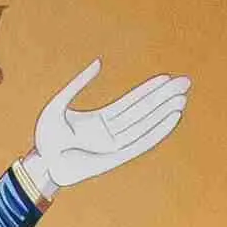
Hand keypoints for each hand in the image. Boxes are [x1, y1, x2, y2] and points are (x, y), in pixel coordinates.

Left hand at [23, 60, 189, 193]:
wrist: (41, 163)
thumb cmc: (46, 137)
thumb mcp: (59, 103)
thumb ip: (78, 83)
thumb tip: (99, 63)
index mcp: (101, 119)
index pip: (131, 102)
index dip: (149, 90)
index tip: (167, 78)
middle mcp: (112, 132)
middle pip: (144, 111)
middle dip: (164, 97)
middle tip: (186, 82)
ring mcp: (114, 146)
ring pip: (145, 125)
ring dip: (164, 112)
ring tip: (183, 99)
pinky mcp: (114, 159)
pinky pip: (140, 144)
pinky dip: (157, 132)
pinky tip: (171, 121)